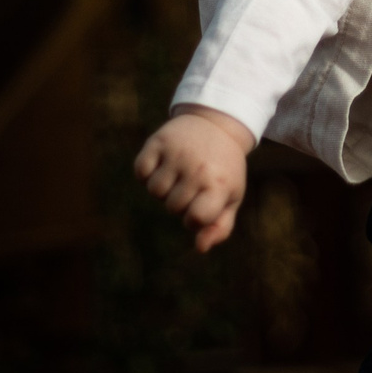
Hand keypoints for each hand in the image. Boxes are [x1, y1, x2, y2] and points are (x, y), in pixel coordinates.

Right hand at [133, 105, 253, 251]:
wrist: (217, 124)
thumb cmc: (223, 169)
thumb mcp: (231, 196)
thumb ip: (219, 227)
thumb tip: (200, 248)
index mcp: (219, 184)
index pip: (195, 219)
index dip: (194, 219)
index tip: (202, 205)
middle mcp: (198, 169)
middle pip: (172, 207)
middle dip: (180, 202)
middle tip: (193, 182)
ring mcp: (178, 154)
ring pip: (154, 191)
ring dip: (163, 188)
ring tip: (178, 172)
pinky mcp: (159, 141)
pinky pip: (140, 171)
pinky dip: (147, 172)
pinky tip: (163, 163)